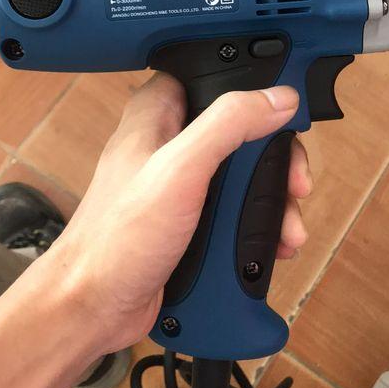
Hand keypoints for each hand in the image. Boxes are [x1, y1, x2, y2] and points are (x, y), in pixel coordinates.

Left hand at [49, 74, 310, 355]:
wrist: (94, 308)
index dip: (256, 91)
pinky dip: (257, 228)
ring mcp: (182, 183)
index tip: (287, 114)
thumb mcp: (179, 170)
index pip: (217, 79)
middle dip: (276, 162)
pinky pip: (235, 213)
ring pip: (244, 176)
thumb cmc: (115, 240)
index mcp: (158, 113)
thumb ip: (229, 125)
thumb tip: (278, 97)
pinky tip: (271, 245)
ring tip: (286, 229)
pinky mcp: (191, 219)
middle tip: (294, 183)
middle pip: (243, 133)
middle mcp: (170, 142)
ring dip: (272, 202)